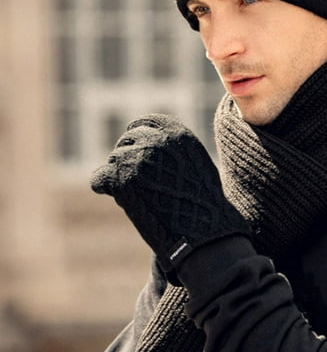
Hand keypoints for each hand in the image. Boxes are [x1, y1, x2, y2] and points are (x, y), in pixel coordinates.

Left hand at [90, 114, 249, 281]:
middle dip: (127, 158)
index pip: (144, 122)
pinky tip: (123, 201)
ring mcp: (138, 158)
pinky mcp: (122, 178)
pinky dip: (104, 189)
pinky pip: (99, 179)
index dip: (136, 135)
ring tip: (142, 199)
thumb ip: (173, 150)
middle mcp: (156, 139)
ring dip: (120, 176)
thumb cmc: (203, 203)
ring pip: (114, 160)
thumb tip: (147, 147)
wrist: (201, 229)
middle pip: (126, 141)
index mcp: (177, 133)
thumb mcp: (195, 164)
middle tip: (135, 181)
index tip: (133, 148)